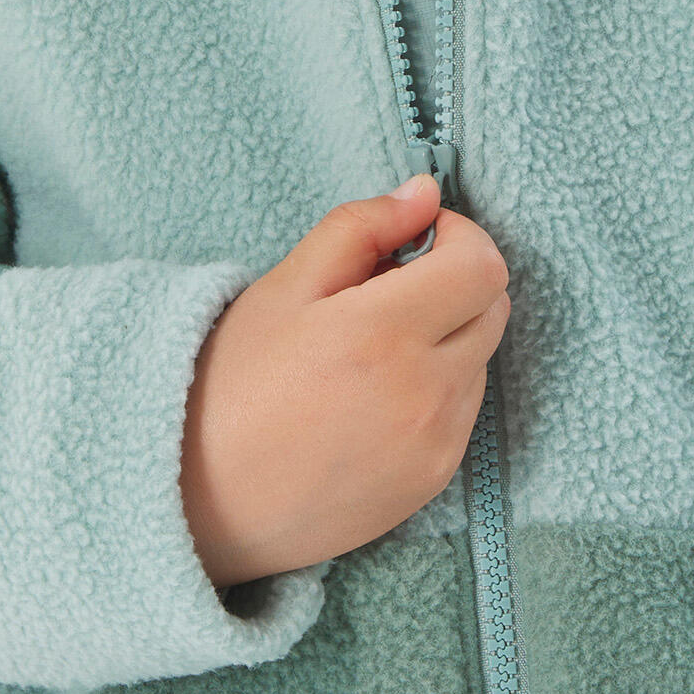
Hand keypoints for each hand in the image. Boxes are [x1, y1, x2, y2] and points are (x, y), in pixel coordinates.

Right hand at [180, 173, 510, 588]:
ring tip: (372, 347)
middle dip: (455, 282)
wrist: (200, 501)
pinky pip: (463, 412)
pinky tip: (374, 394)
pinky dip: (437, 387)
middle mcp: (425, 394)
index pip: (484, 266)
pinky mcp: (432, 482)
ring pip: (480, 359)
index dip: (459, 237)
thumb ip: (362, 227)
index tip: (415, 239)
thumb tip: (426, 193)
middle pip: (493, 308)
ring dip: (448, 336)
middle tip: (387, 288)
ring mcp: (435, 445)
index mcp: (386, 333)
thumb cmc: (233, 383)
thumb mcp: (285, 285)